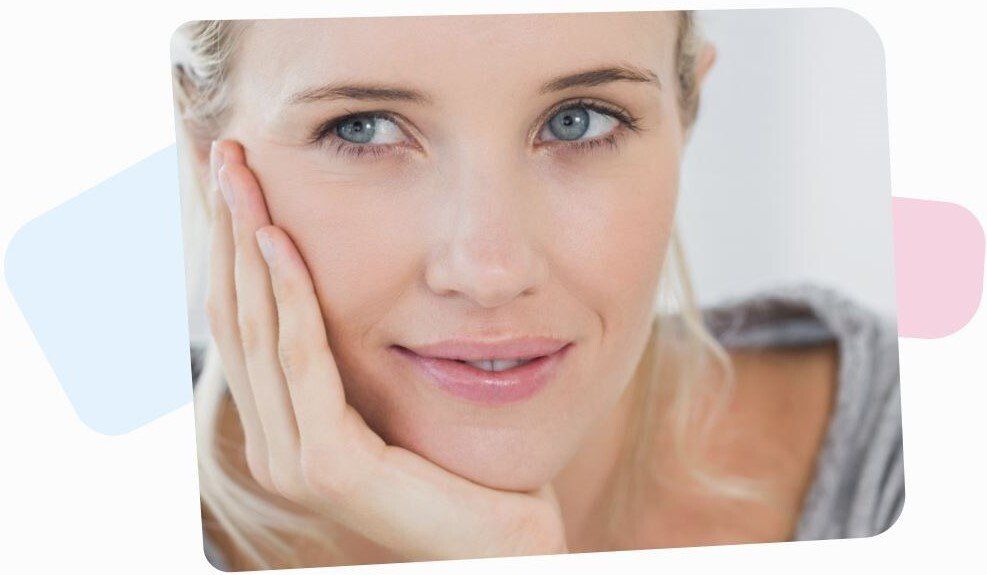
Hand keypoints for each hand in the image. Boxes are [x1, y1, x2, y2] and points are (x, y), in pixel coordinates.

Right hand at [205, 139, 567, 561]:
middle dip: (228, 228)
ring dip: (246, 245)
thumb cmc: (459, 467)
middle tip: (224, 153)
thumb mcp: (395, 396)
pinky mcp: (329, 465)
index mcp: (283, 426)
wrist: (501, 540)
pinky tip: (278, 239)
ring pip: (258, 329)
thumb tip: (337, 286)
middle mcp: (274, 443)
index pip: (244, 321)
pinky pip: (303, 361)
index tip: (231, 176)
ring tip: (241, 177)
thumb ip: (355, 356)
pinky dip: (289, 295)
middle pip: (237, 315)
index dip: (230, 245)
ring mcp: (293, 459)